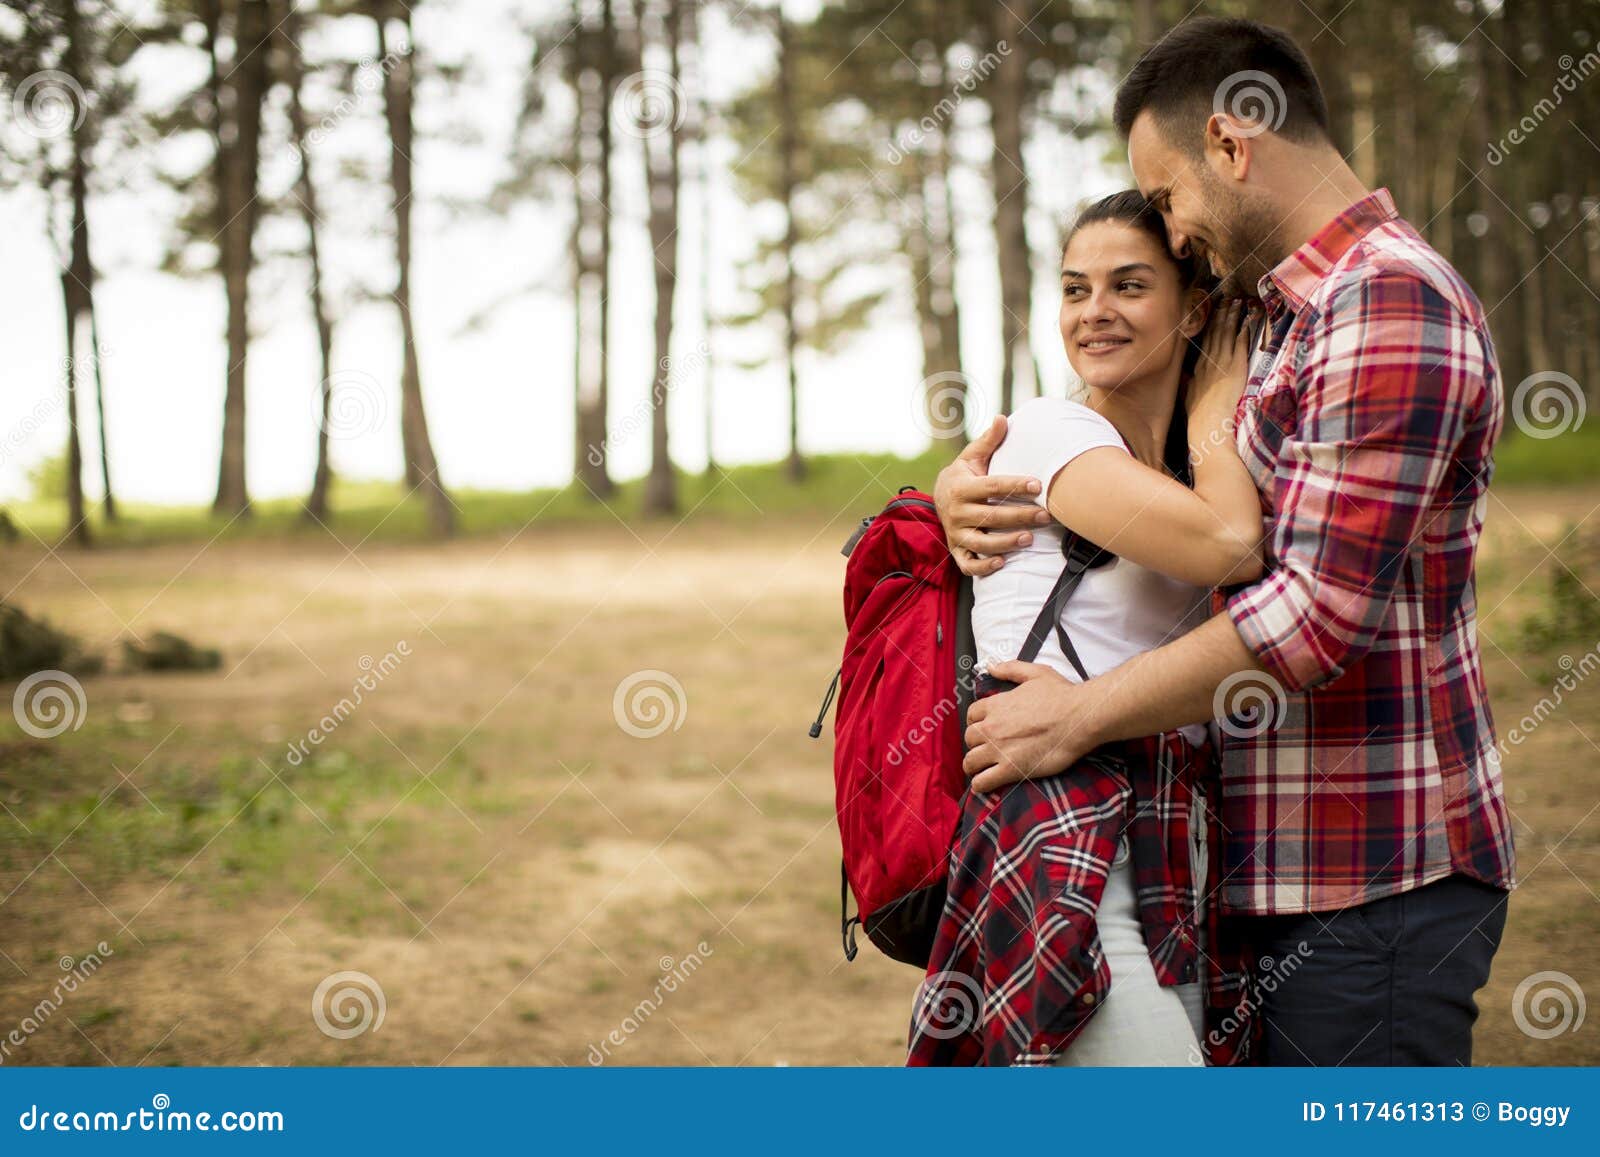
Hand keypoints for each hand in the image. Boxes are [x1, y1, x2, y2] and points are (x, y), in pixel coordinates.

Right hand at [932, 415, 1051, 577]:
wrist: (940, 497)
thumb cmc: (965, 475)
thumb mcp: (972, 456)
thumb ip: (989, 441)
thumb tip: (1003, 418)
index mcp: (962, 487)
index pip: (992, 486)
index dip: (1015, 485)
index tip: (1038, 484)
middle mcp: (957, 512)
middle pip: (991, 516)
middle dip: (1020, 516)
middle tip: (1046, 515)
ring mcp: (956, 533)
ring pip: (981, 542)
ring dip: (1005, 542)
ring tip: (1029, 538)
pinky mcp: (957, 550)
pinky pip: (968, 564)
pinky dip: (983, 566)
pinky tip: (1002, 561)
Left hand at [962, 660, 1104, 791]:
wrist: (1079, 718)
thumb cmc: (1061, 695)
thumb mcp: (1035, 673)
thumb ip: (1010, 668)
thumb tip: (990, 667)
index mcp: (995, 705)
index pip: (971, 715)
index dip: (976, 722)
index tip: (984, 728)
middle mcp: (992, 727)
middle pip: (969, 738)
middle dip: (975, 744)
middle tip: (985, 749)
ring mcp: (999, 749)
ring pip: (971, 761)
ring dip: (973, 766)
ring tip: (979, 770)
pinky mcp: (1010, 769)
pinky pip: (982, 781)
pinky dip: (979, 785)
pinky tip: (983, 785)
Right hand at [1186, 299, 1254, 424]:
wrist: (1207, 426)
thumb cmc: (1200, 418)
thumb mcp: (1189, 399)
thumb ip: (1189, 385)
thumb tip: (1184, 377)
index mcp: (1199, 369)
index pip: (1205, 342)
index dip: (1208, 326)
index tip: (1211, 313)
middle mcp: (1209, 362)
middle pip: (1214, 333)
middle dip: (1220, 314)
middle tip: (1225, 298)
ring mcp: (1222, 363)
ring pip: (1226, 333)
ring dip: (1231, 317)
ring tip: (1236, 302)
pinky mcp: (1236, 367)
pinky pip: (1240, 343)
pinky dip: (1243, 330)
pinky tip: (1246, 319)